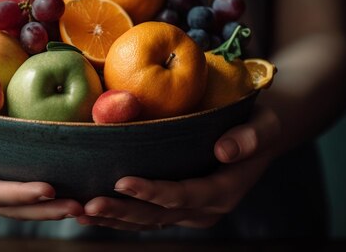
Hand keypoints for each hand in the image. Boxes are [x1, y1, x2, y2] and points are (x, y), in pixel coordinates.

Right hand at [0, 98, 83, 219]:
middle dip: (43, 210)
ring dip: (47, 210)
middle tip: (78, 207)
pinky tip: (68, 197)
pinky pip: (17, 201)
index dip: (19, 194)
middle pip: (9, 209)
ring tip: (81, 207)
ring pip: (16, 209)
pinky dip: (41, 201)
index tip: (50, 189)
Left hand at [76, 106, 280, 230]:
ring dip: (113, 219)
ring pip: (147, 221)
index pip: (184, 195)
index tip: (122, 181)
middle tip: (88, 205)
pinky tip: (90, 213)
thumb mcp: (265, 126)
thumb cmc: (261, 125)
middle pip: (158, 215)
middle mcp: (205, 209)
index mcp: (224, 191)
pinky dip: (119, 216)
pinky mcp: (177, 208)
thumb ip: (250, 138)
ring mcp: (190, 212)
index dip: (153, 191)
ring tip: (80, 213)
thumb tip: (224, 150)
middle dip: (122, 211)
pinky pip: (145, 217)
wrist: (260, 137)